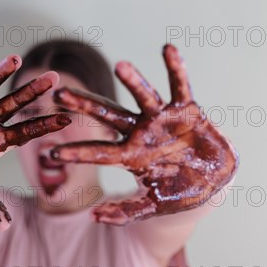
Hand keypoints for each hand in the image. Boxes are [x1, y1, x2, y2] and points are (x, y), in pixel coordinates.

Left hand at [51, 44, 238, 224]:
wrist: (213, 182)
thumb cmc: (177, 193)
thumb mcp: (150, 206)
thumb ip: (124, 212)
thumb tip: (92, 217)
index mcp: (130, 155)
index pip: (98, 152)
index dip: (78, 153)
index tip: (53, 154)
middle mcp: (141, 132)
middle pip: (108, 114)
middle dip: (84, 105)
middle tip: (58, 95)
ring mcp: (162, 119)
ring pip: (144, 97)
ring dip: (134, 82)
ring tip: (120, 66)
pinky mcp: (187, 109)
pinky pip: (181, 86)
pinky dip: (176, 68)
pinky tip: (167, 49)